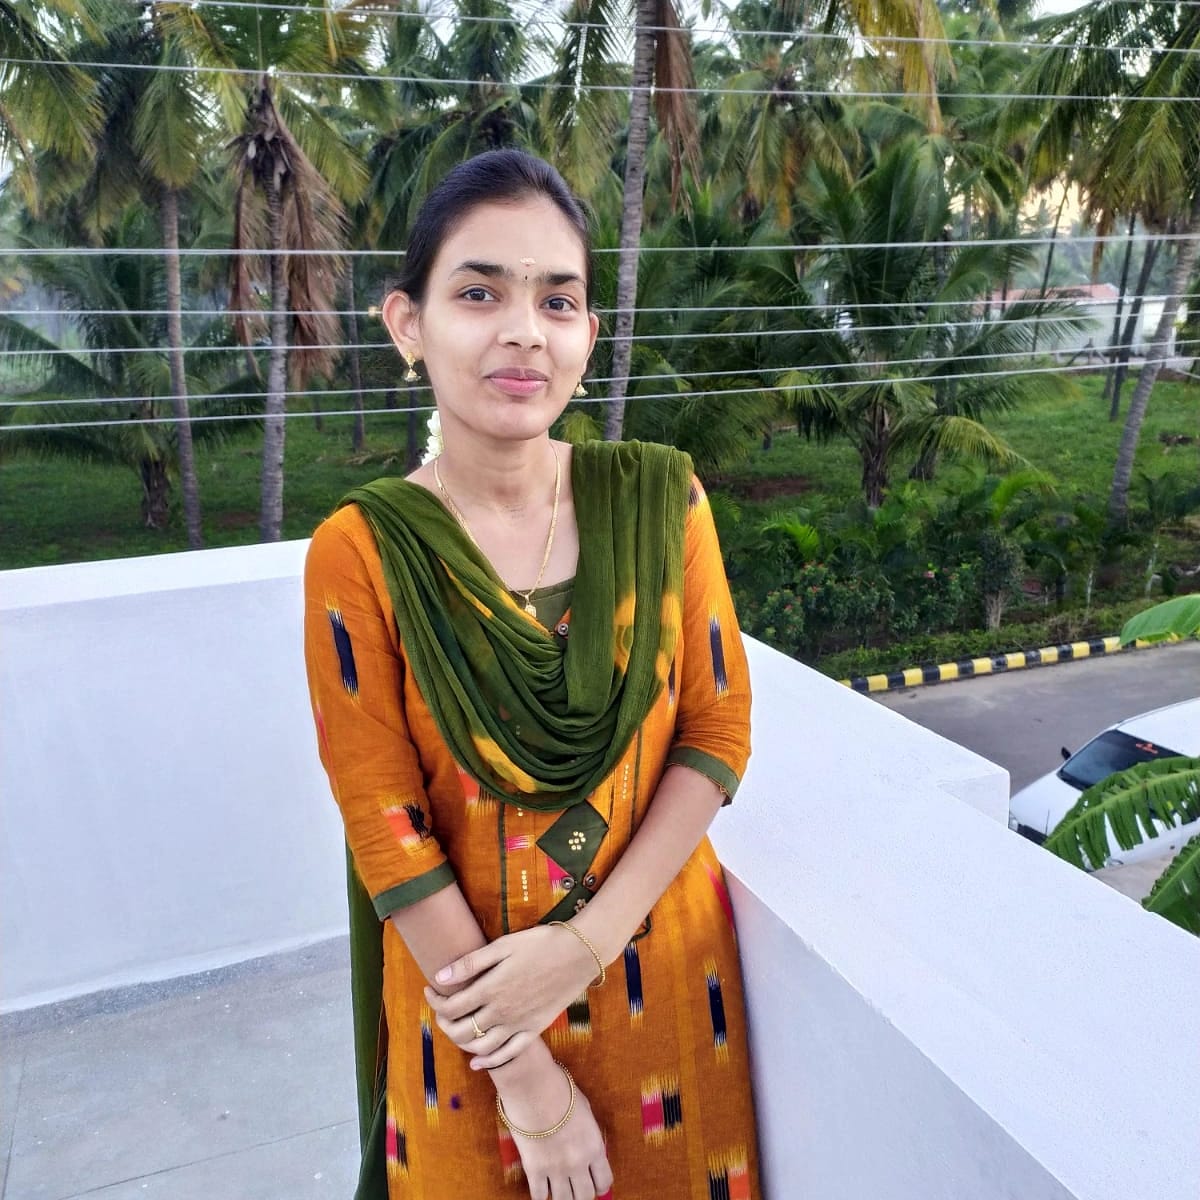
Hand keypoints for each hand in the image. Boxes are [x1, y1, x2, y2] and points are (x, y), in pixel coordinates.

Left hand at [424, 925, 599, 1068]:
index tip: (430, 989)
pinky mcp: (533, 1030)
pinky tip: (478, 1061)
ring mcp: (518, 1024)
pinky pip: (507, 1054)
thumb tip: (439, 977)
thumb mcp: (503, 946)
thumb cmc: (540, 943)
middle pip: (461, 1030)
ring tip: (456, 1029)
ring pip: (480, 1047)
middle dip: (443, 1023)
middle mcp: (501, 1012)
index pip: (451, 1006)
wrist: (579, 953)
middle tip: (440, 1010)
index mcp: (490, 989)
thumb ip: (470, 964)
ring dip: (461, 1042)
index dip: (435, 1000)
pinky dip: (489, 1062)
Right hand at [497, 1066, 612, 1199]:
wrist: (533, 1086)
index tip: (594, 1181)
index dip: (600, 1184)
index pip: (604, 1181)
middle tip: (575, 1186)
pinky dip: (541, 1196)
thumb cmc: (561, 1090)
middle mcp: (578, 1163)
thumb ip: (588, 1133)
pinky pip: (540, 1196)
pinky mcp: (534, 1169)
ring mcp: (556, 1169)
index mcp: (594, 1147)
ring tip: (559, 1188)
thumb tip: (587, 1146)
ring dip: (563, 1197)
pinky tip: (541, 1188)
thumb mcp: (585, 1110)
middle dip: (582, 1193)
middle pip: (585, 1196)